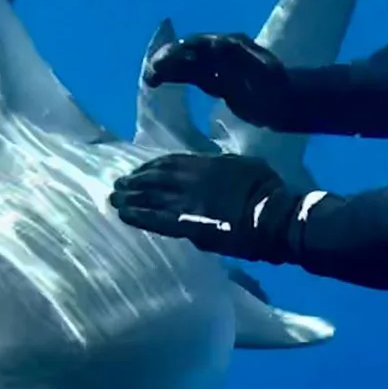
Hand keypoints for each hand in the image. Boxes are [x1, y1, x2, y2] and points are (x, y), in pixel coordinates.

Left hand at [109, 152, 299, 262]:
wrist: (273, 217)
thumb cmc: (267, 190)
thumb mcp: (244, 164)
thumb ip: (222, 166)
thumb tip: (210, 170)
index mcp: (206, 164)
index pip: (170, 163)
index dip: (151, 167)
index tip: (138, 171)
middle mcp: (191, 180)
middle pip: (155, 179)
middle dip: (135, 182)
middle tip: (118, 184)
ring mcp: (187, 203)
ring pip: (151, 198)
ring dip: (131, 198)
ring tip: (115, 199)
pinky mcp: (187, 225)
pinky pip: (157, 220)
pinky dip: (139, 217)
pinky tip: (125, 215)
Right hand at [143, 33, 289, 128]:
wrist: (286, 103)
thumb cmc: (276, 87)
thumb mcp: (262, 72)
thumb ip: (239, 58)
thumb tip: (214, 45)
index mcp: (231, 45)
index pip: (201, 44)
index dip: (182, 51)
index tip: (165, 60)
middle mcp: (222, 52)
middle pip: (190, 51)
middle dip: (170, 58)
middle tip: (152, 70)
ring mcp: (218, 66)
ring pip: (187, 64)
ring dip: (168, 68)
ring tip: (149, 77)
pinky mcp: (216, 81)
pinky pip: (191, 76)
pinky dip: (174, 76)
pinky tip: (158, 81)